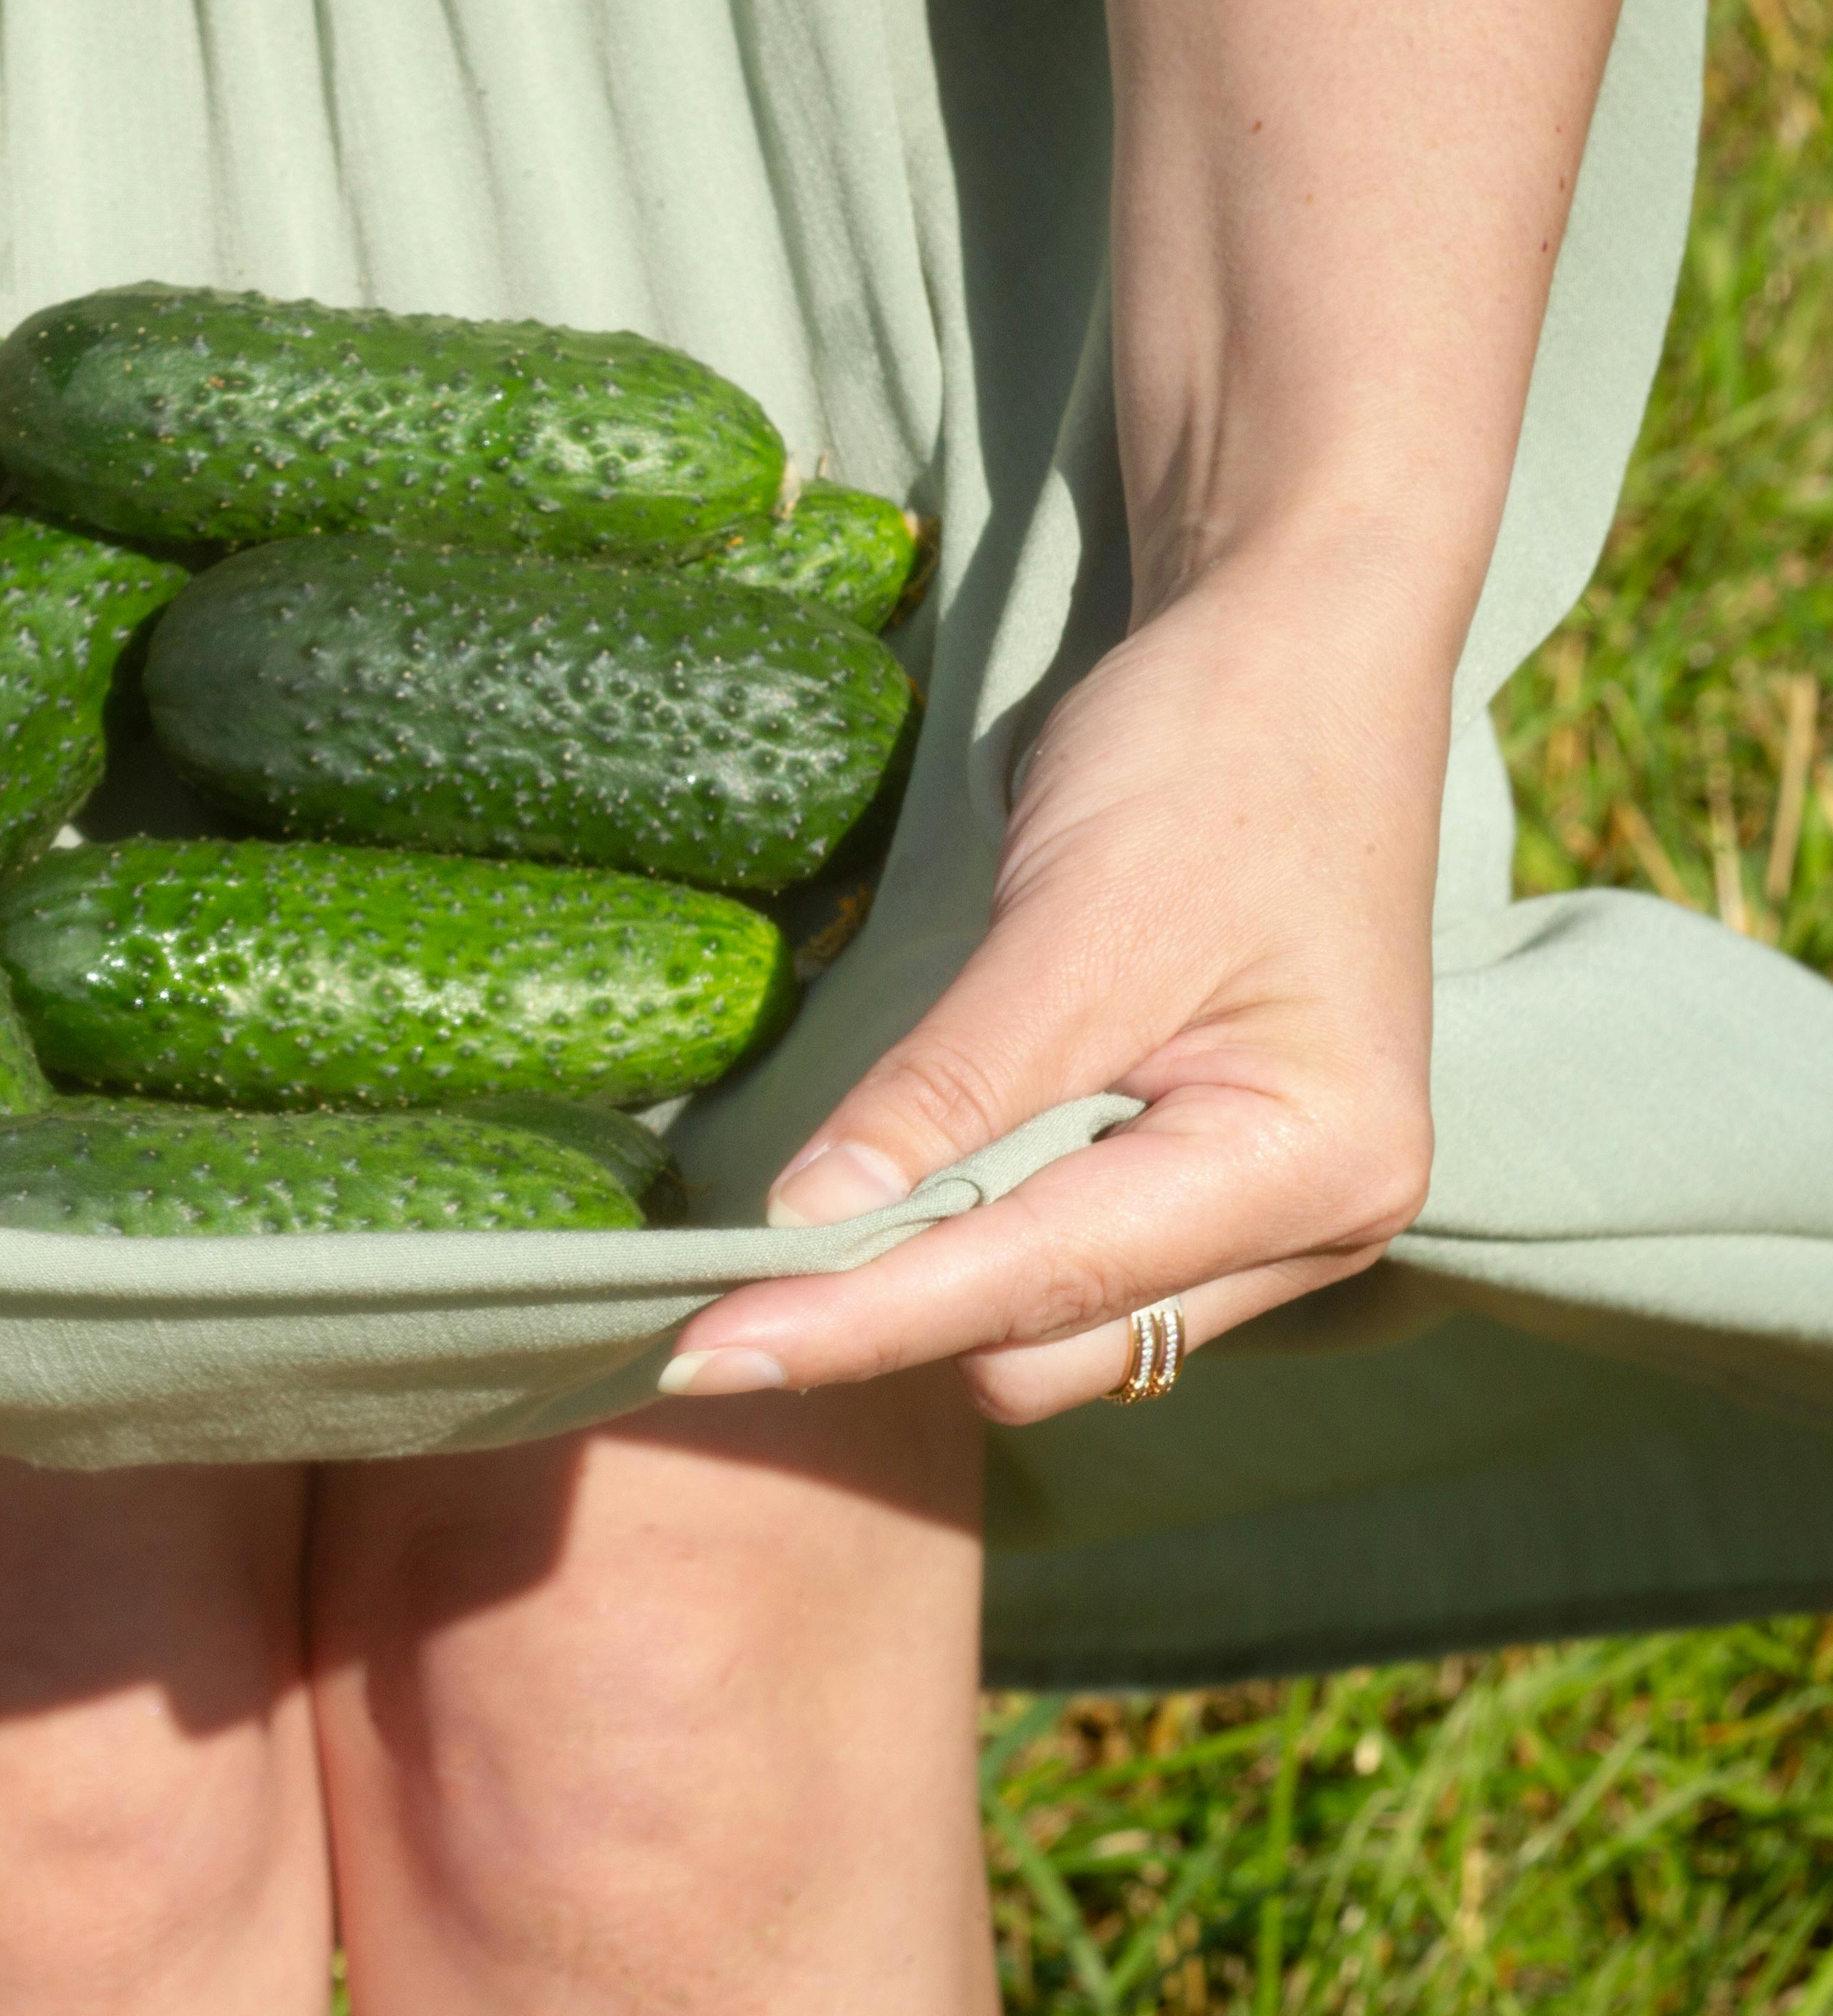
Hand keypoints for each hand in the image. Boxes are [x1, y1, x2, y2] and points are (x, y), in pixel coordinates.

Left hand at [660, 573, 1441, 1421]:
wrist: (1297, 663)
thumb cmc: (1213, 762)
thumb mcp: (1073, 922)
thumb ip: (948, 1088)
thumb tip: (805, 1223)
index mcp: (1315, 1164)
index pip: (1039, 1285)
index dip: (858, 1321)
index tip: (700, 1352)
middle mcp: (1316, 1226)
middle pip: (1047, 1347)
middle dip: (906, 1309)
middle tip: (760, 1237)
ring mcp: (1273, 1220)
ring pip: (1054, 1332)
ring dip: (939, 1280)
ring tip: (864, 1179)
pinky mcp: (1216, 1192)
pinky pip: (1072, 1272)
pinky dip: (978, 1239)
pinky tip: (922, 1176)